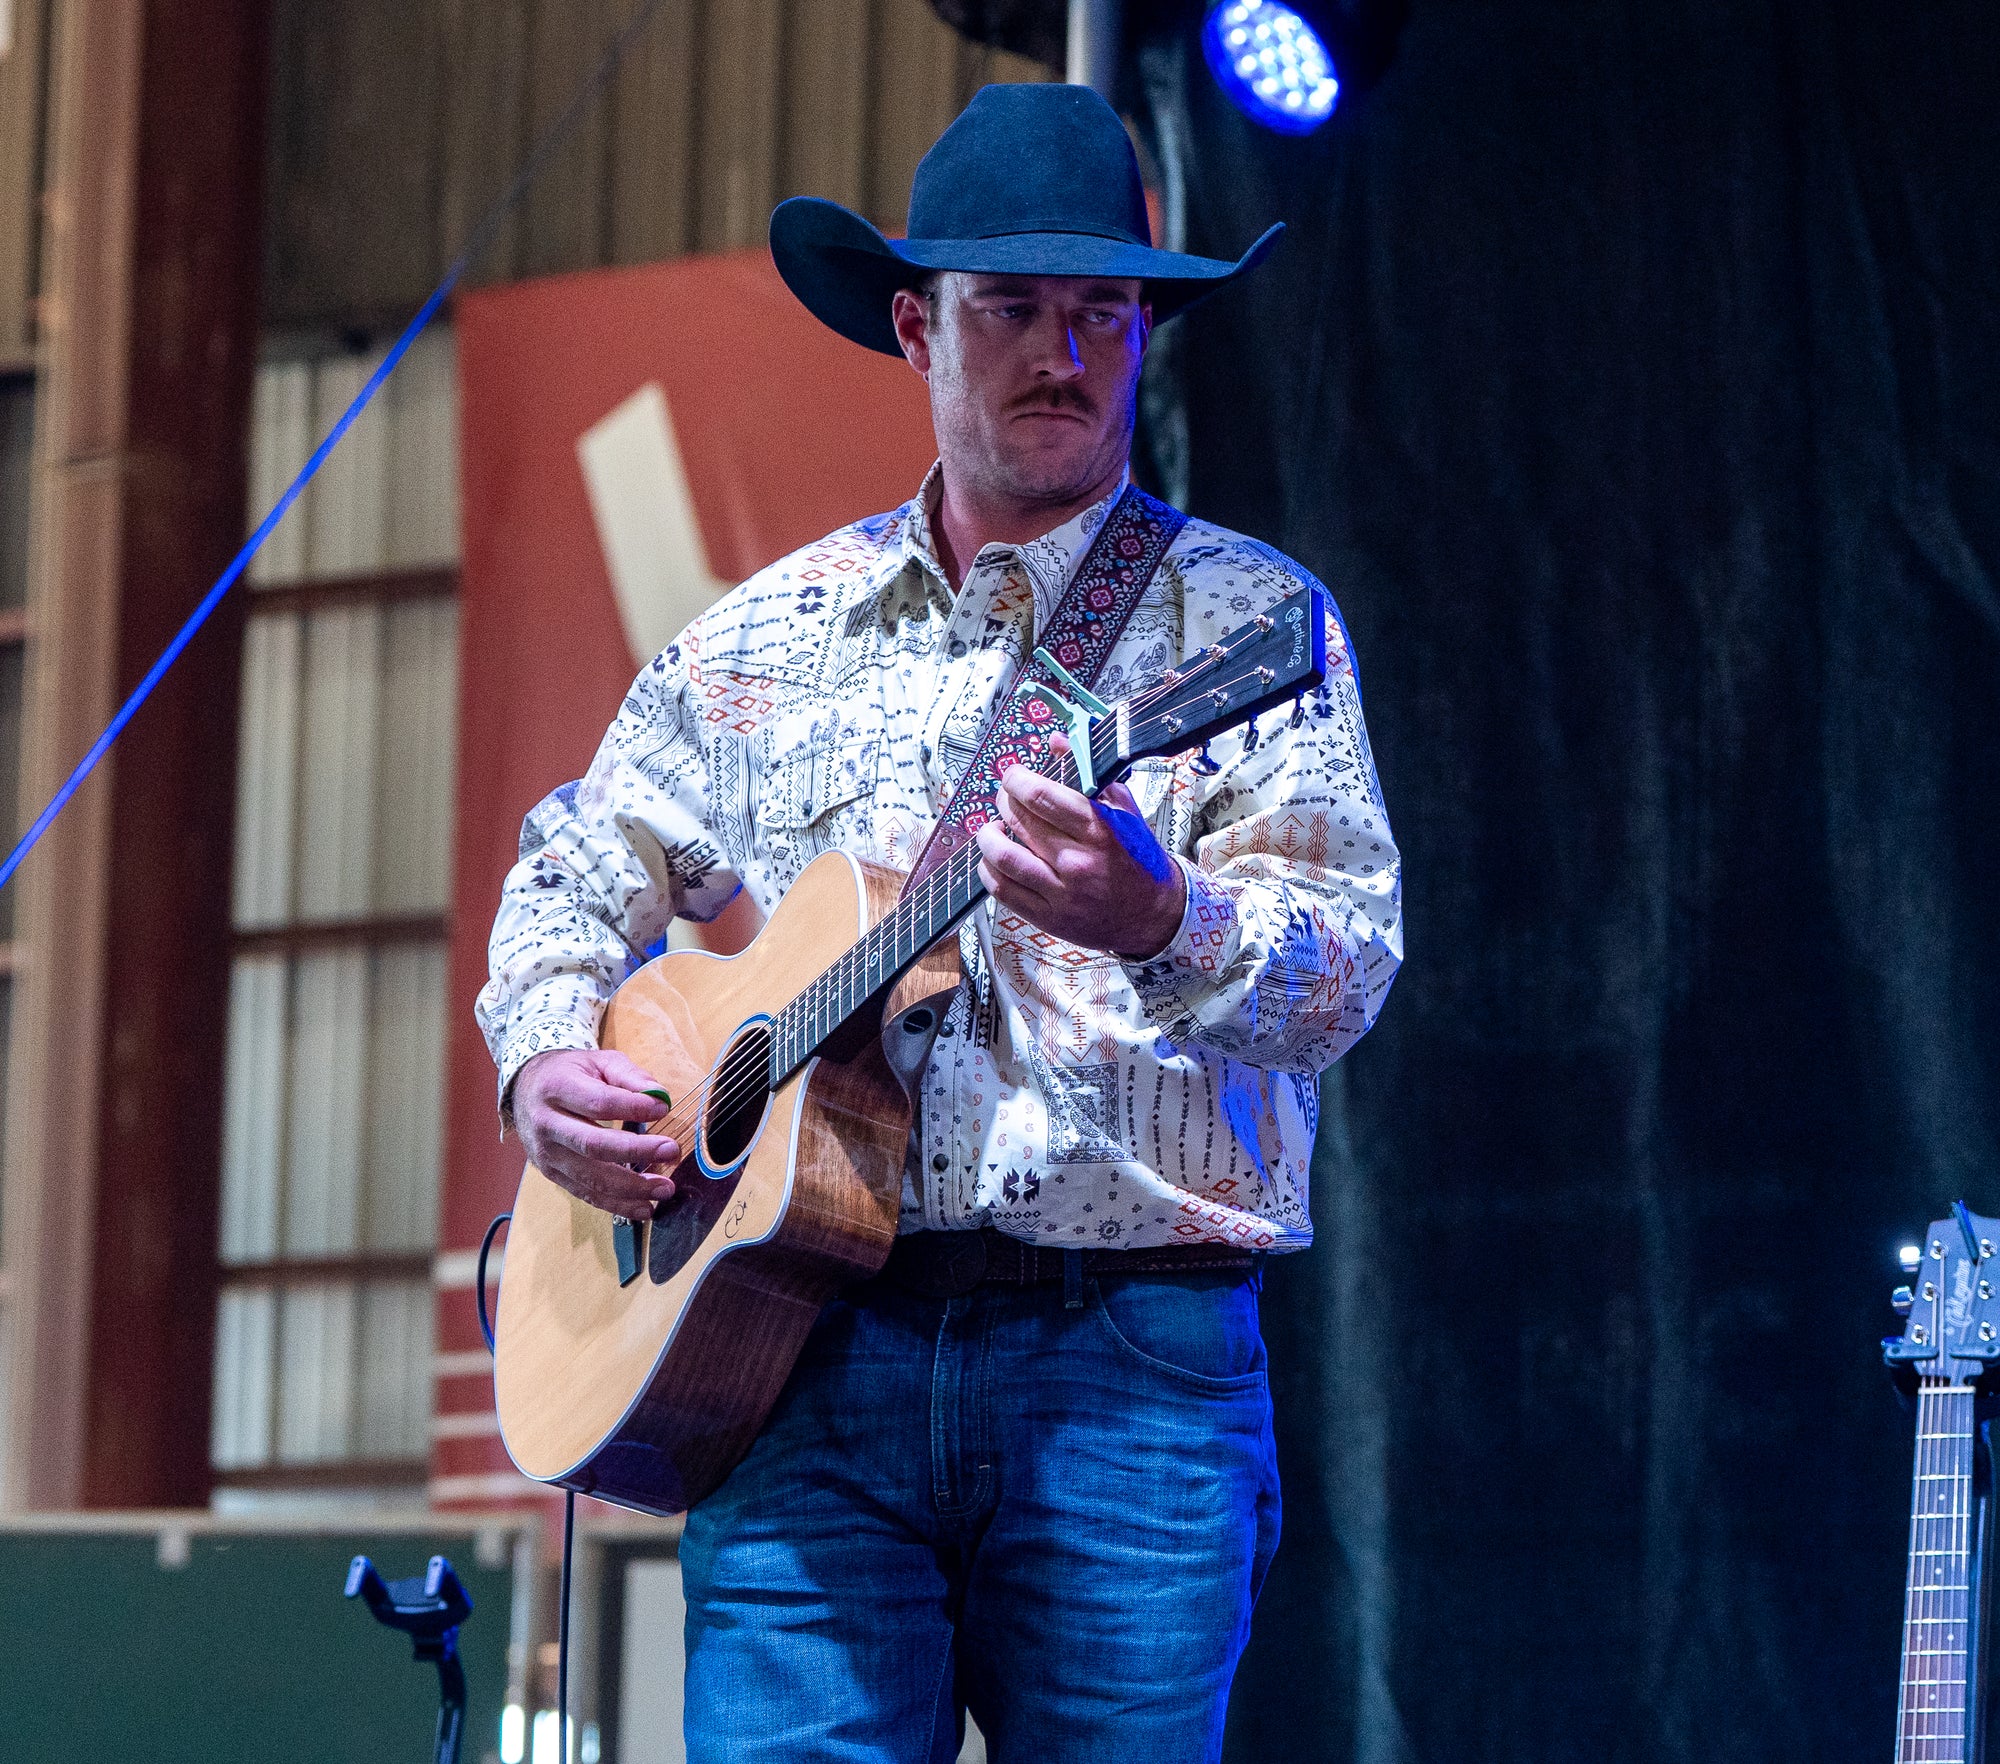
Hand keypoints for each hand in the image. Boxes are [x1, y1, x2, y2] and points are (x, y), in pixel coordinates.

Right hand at [511, 1047, 680, 1220]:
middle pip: (594, 1145)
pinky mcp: (552, 1174)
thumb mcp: (598, 1061)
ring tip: (664, 1188)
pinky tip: (644, 1207)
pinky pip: (586, 1194)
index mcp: (557, 1088)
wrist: (526, 1089)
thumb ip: (629, 1075)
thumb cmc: (571, 1073)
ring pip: (590, 1177)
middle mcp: (547, 1124)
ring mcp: (546, 1154)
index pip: (598, 1102)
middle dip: (637, 1151)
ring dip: (631, 1187)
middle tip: (671, 1151)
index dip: (633, 1108)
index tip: (663, 1109)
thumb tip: (660, 1095)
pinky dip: (617, 1205)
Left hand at [976, 740, 1185, 959]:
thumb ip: (1088, 773)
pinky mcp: (1048, 917)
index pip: (1041, 795)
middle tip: (1005, 797)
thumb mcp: (1123, 808)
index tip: (1013, 775)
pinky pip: (1002, 891)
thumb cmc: (1136, 857)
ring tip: (992, 829)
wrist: (1152, 913)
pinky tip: (993, 859)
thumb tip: (1056, 742)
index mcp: (1098, 829)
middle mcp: (1078, 861)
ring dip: (988, 836)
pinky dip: (988, 869)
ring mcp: (1061, 892)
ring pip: (1003, 857)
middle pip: (1018, 820)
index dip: (1016, 779)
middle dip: (1004, 801)